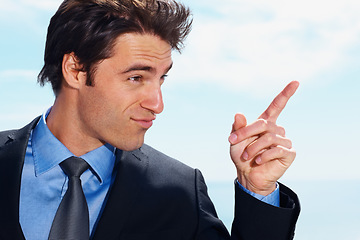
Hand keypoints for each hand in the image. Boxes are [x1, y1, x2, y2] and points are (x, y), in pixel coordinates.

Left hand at [228, 81, 298, 195]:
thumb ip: (238, 127)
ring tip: (247, 156)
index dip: (286, 94)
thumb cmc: (242, 156)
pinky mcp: (289, 153)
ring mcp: (284, 141)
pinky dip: (264, 155)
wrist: (248, 175)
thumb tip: (239, 113)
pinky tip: (258, 161)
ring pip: (269, 137)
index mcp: (266, 123)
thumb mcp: (236, 140)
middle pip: (264, 124)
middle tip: (233, 141)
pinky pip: (277, 149)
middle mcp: (277, 130)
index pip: (277, 105)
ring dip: (253, 147)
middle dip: (246, 132)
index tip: (296, 82)